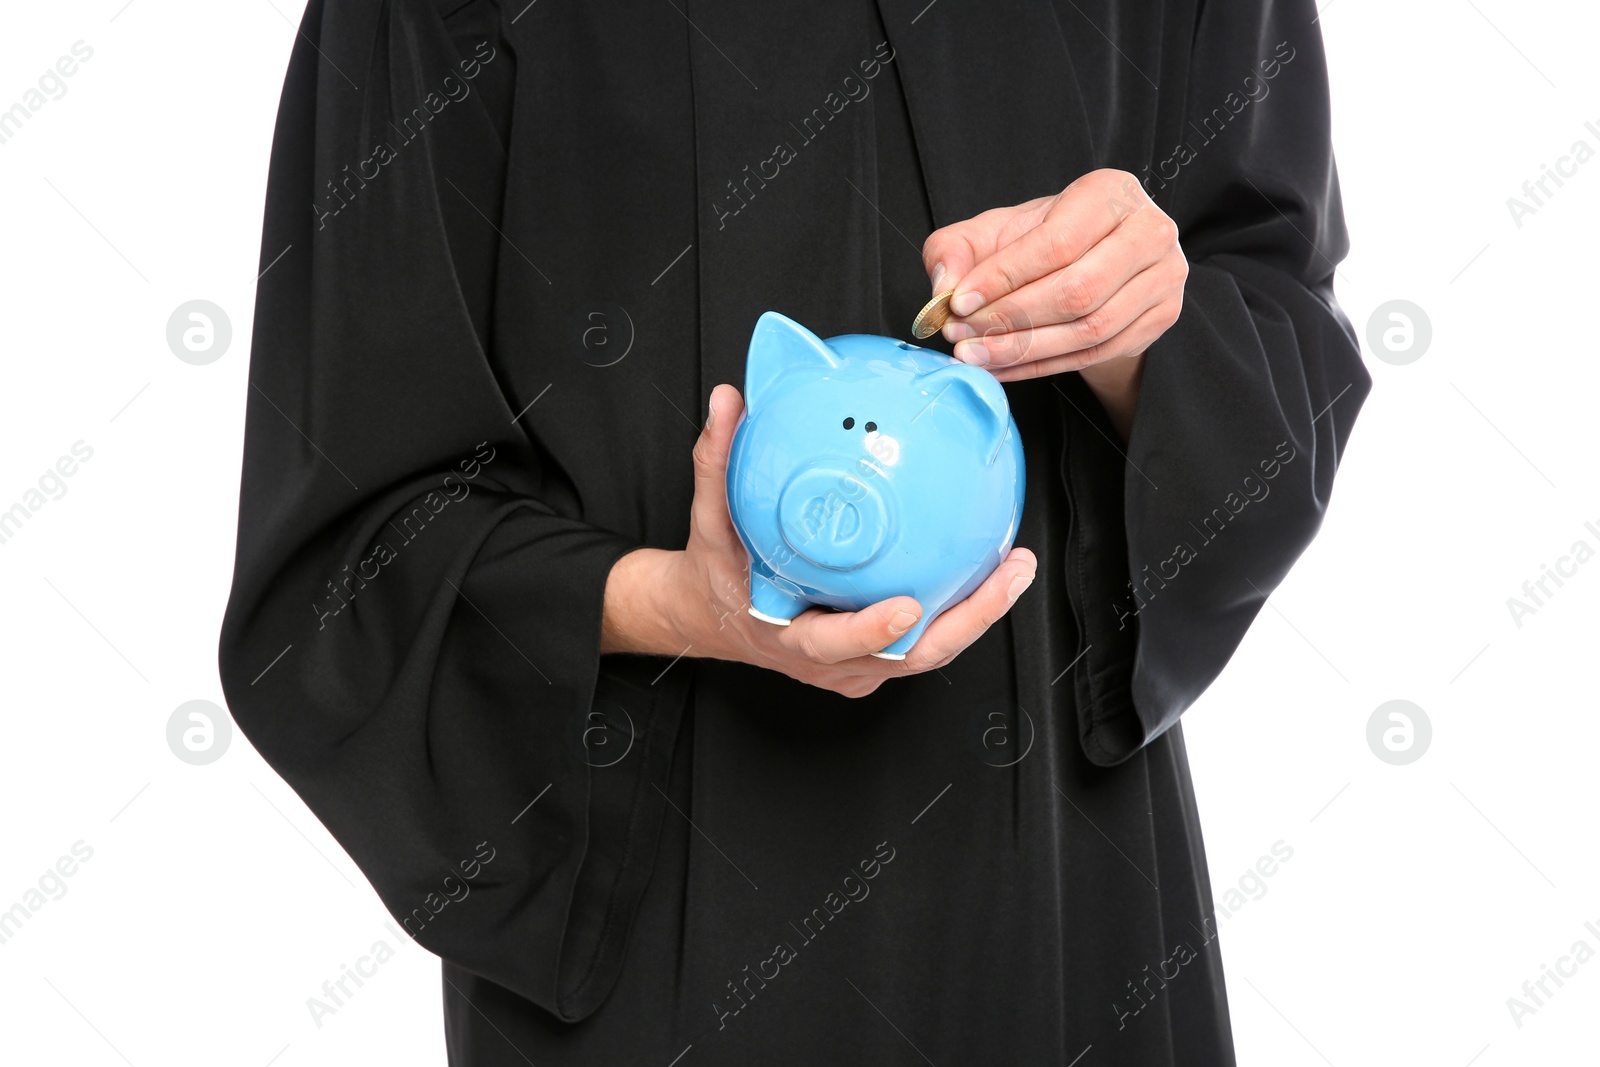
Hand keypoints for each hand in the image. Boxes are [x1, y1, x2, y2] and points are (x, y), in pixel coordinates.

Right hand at [600, 384, 1036, 697]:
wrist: (712, 617)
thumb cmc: (717, 571)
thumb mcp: (710, 518)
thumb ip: (719, 460)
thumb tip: (728, 401)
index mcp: (787, 634)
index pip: (832, 644)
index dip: (871, 633)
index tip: (906, 608)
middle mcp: (829, 662)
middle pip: (908, 656)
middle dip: (968, 620)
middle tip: (1007, 573)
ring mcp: (856, 668)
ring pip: (926, 651)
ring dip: (978, 613)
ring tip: (1016, 566)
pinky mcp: (874, 662)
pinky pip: (923, 640)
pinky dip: (960, 610)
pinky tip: (989, 568)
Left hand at [922, 169, 1187, 436]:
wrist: (1095, 261)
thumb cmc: (1045, 239)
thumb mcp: (996, 232)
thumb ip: (957, 248)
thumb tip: (945, 287)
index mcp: (1110, 193)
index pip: (1057, 242)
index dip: (1004, 277)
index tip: (958, 303)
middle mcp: (1149, 231)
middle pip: (1078, 290)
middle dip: (1011, 319)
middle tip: (962, 336)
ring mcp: (1163, 278)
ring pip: (1090, 329)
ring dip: (1024, 349)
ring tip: (975, 355)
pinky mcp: (1162, 318)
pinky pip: (1097, 354)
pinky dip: (1042, 367)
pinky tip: (1002, 368)